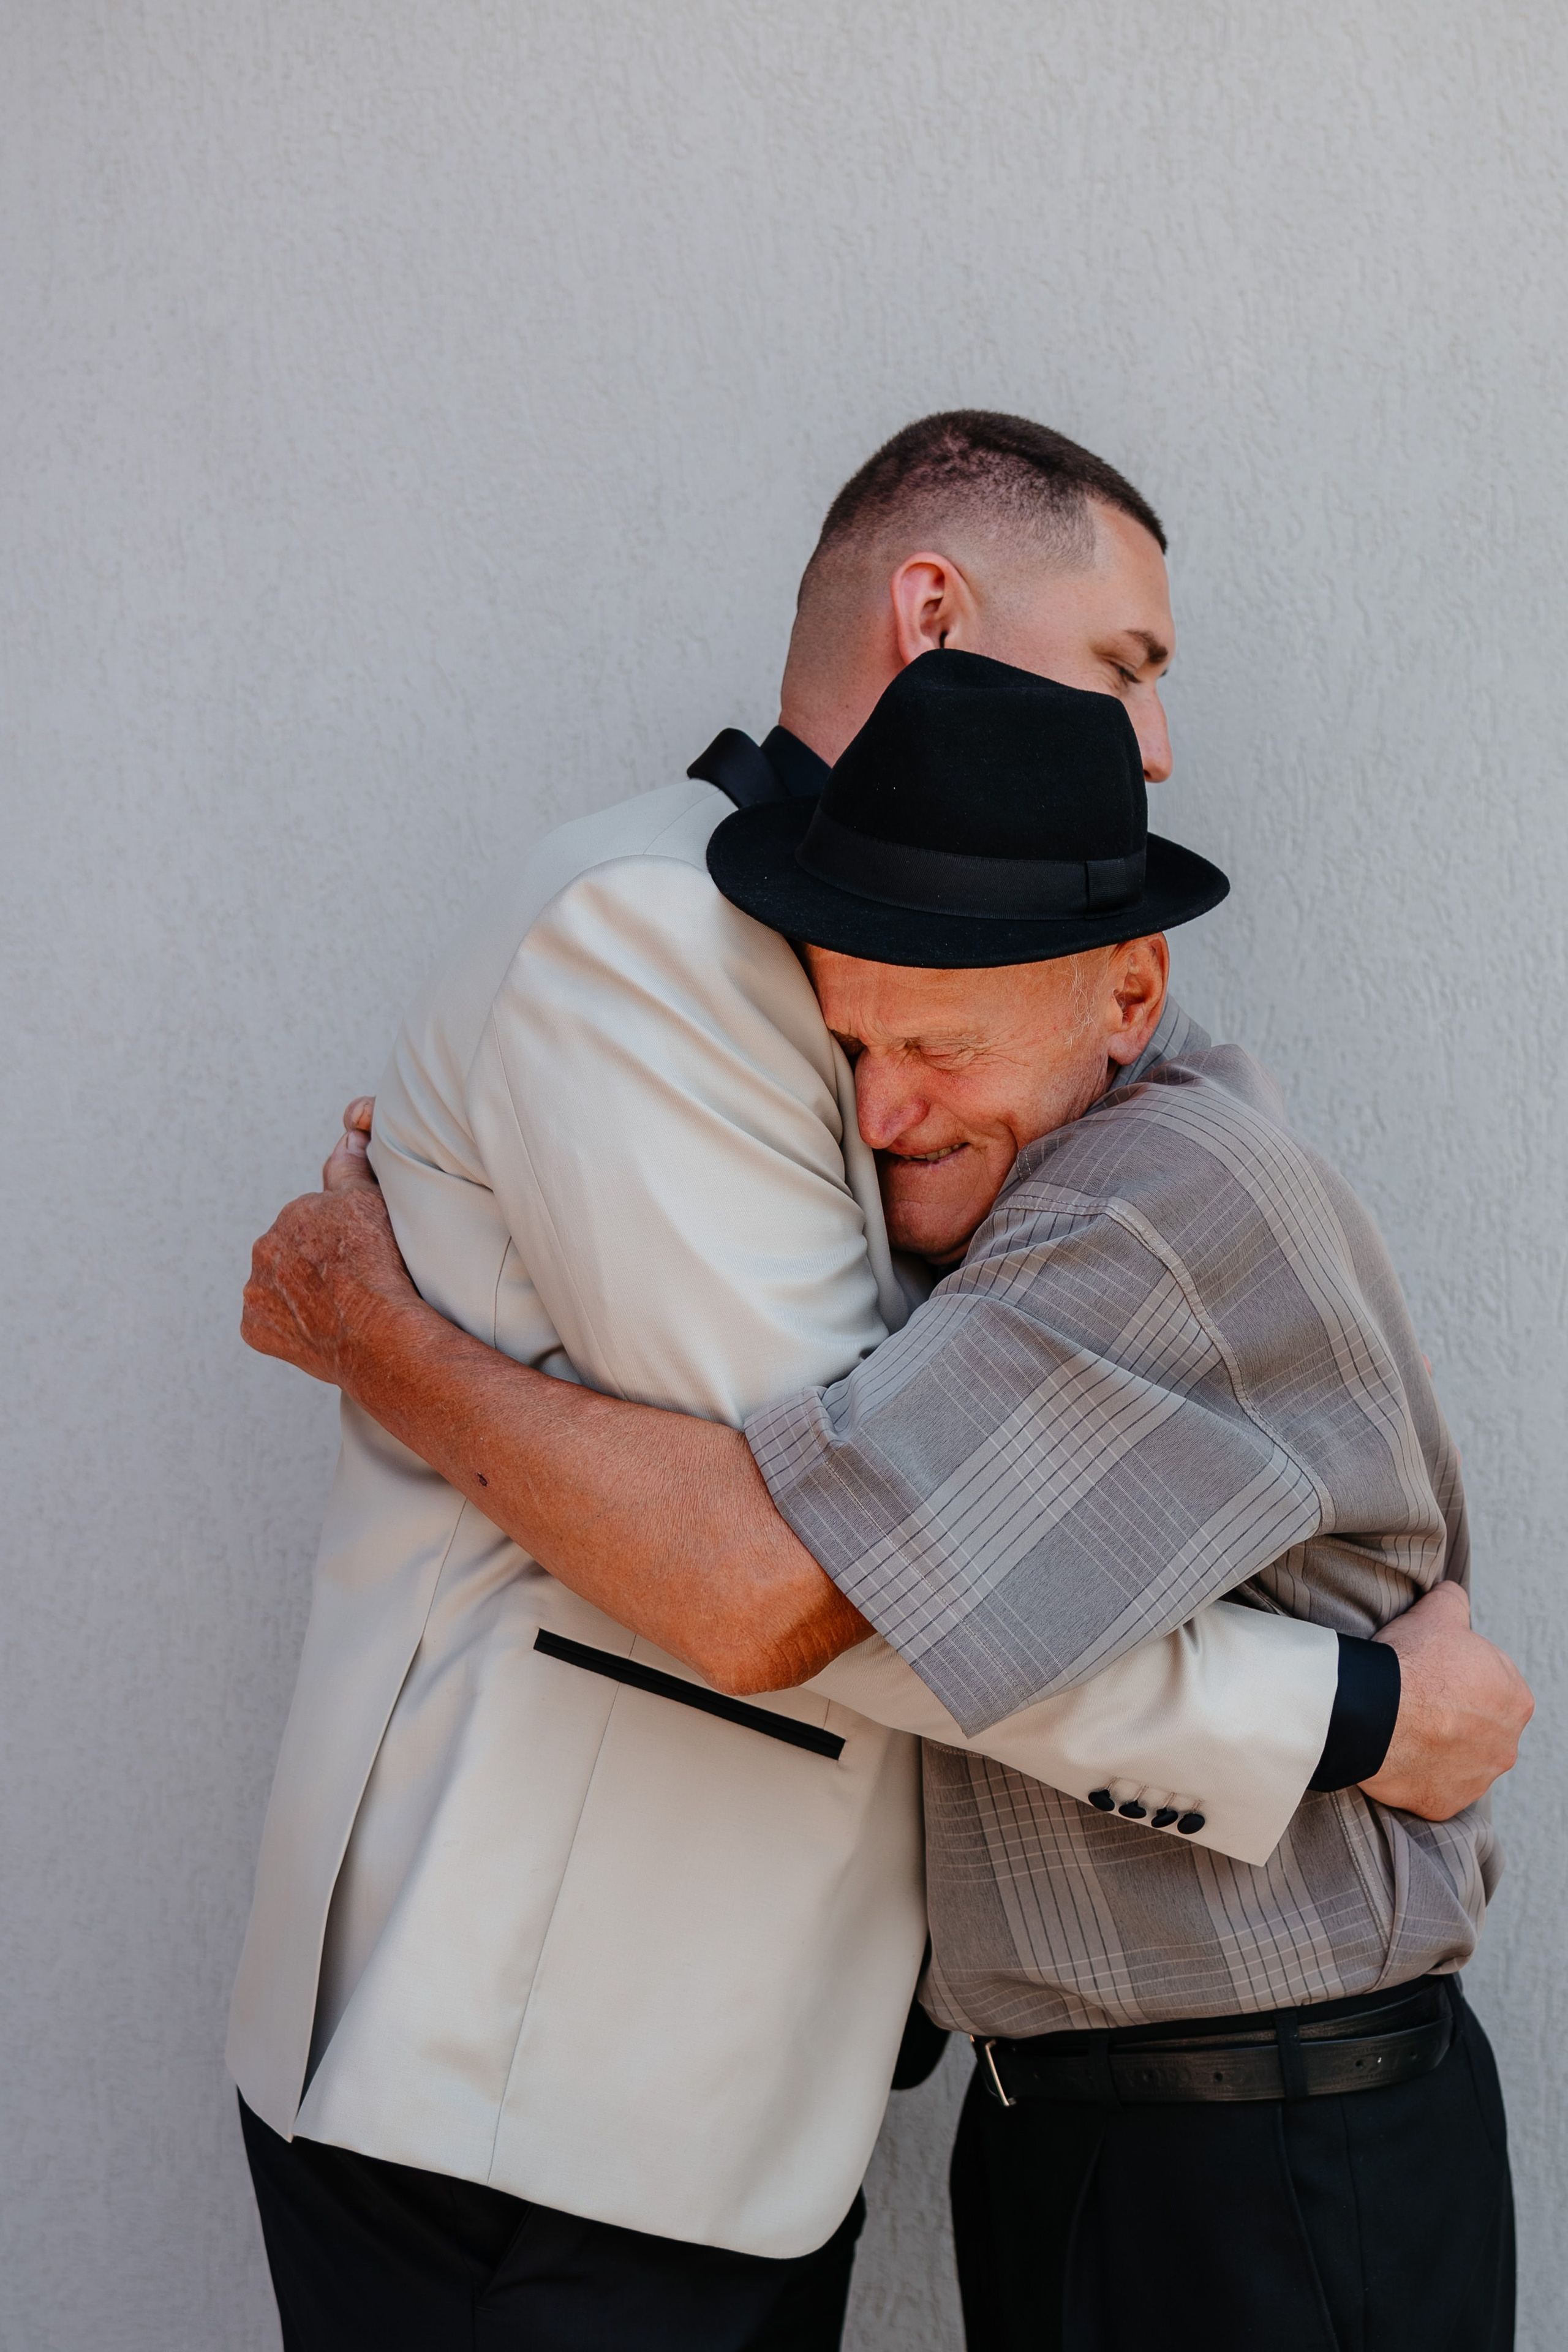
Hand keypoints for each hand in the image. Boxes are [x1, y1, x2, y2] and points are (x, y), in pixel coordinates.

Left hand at [243, 1097, 416, 1385]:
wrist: (379, 1332)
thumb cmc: (380, 1266)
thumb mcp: (371, 1201)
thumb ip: (351, 1169)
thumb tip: (348, 1137)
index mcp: (292, 1213)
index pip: (311, 1222)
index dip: (337, 1238)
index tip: (357, 1254)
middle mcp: (264, 1248)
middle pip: (289, 1253)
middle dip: (312, 1264)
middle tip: (349, 1282)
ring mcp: (256, 1292)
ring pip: (277, 1287)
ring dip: (299, 1294)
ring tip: (338, 1309)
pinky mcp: (255, 1330)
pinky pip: (270, 1325)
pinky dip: (290, 1328)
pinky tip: (321, 1330)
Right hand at [1360, 1581, 1532, 1818]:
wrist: (1375, 1711)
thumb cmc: (1410, 1663)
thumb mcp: (1437, 1613)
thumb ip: (1455, 1602)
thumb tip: (1455, 1595)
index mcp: (1516, 1700)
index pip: (1492, 1685)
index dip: (1459, 1675)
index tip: (1433, 1672)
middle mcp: (1507, 1745)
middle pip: (1479, 1726)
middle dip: (1453, 1715)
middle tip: (1416, 1699)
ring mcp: (1477, 1779)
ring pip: (1459, 1759)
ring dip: (1438, 1747)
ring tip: (1403, 1726)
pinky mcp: (1445, 1803)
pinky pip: (1433, 1786)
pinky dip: (1418, 1773)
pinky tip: (1397, 1752)